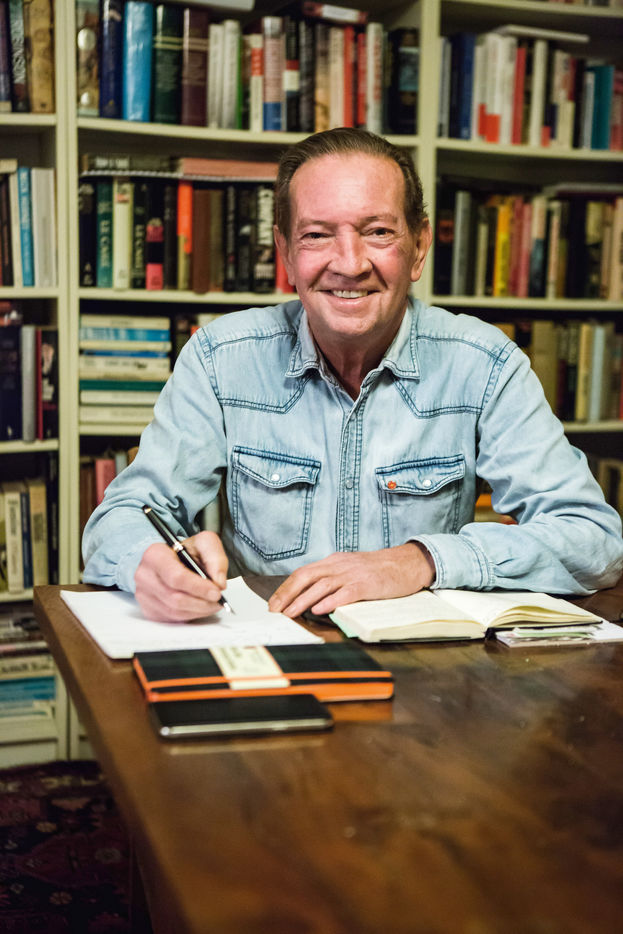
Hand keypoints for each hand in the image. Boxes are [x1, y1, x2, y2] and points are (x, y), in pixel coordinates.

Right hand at [134, 531, 228, 621]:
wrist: (170, 559)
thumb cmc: (185, 552)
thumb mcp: (204, 543)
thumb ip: (215, 558)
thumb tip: (219, 583)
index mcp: (155, 555)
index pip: (176, 577)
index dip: (199, 587)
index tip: (216, 592)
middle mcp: (144, 576)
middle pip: (175, 598)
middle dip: (202, 602)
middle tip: (219, 600)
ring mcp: (143, 595)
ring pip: (175, 611)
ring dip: (198, 611)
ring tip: (213, 604)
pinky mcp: (148, 609)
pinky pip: (172, 618)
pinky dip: (190, 615)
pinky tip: (199, 607)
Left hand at [268, 542, 435, 618]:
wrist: (407, 562)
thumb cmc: (379, 569)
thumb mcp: (351, 569)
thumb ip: (332, 579)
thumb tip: (311, 597)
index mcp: (334, 562)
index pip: (303, 573)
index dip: (286, 588)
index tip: (274, 603)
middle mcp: (339, 565)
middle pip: (306, 576)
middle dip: (287, 594)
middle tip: (274, 610)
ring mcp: (353, 574)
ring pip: (322, 585)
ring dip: (303, 600)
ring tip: (290, 613)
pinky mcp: (367, 584)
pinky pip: (345, 593)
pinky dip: (330, 601)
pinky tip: (319, 610)